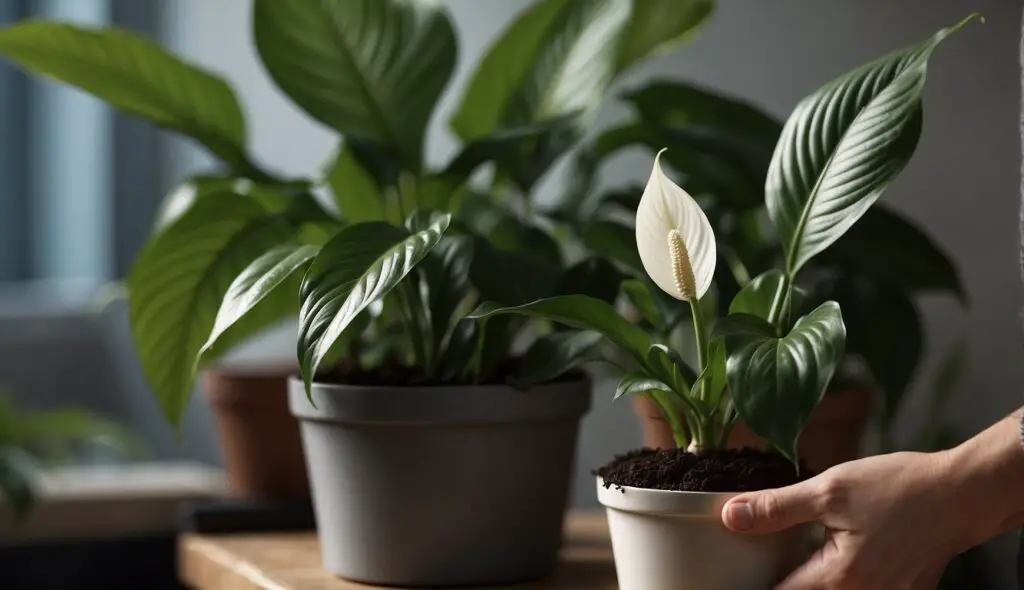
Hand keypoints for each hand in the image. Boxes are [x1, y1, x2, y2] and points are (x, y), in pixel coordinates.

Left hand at [720, 451, 979, 589]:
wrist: (963, 494)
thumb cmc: (900, 488)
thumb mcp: (830, 489)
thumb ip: (777, 508)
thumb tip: (731, 517)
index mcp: (839, 578)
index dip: (752, 583)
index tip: (734, 571)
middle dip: (783, 580)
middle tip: (758, 559)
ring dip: (810, 578)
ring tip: (792, 554)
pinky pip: (859, 588)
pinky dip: (839, 576)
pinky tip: (828, 553)